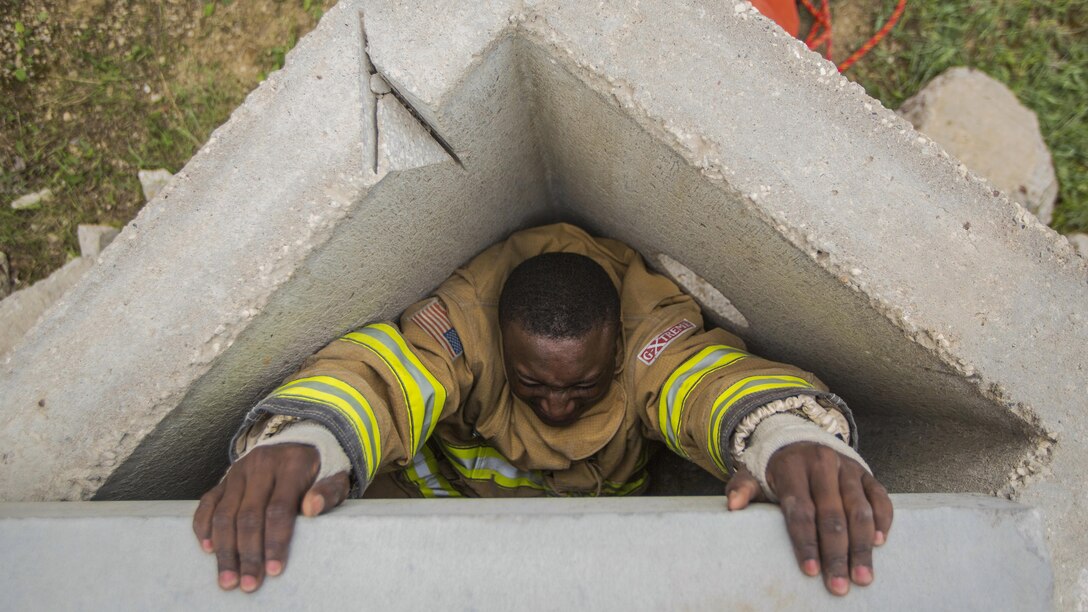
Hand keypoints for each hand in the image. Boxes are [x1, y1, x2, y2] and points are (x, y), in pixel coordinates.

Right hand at [192, 443, 349, 592]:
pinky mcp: (225, 478)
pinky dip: (204, 526)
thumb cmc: (320, 469)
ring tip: (227, 578)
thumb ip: (328, 492)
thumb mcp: (335, 477)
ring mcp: (239, 471)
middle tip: (249, 583)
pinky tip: (208, 549)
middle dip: (248, 553)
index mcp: (291, 464)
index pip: (279, 508)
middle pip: (249, 515)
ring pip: (225, 513)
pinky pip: (208, 503)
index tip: (274, 570)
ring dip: (225, 550)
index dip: (275, 541)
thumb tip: (313, 508)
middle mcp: (261, 465)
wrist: (301, 443)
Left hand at [724, 442, 892, 595]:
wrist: (800, 440)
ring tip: (862, 577)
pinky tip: (879, 544)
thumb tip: (733, 506)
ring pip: (859, 510)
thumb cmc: (774, 469)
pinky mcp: (866, 472)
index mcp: (792, 467)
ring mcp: (847, 468)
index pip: (801, 510)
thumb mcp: (752, 474)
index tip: (810, 571)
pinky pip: (880, 497)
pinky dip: (883, 521)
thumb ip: (741, 488)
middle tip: (839, 585)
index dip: (806, 542)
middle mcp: (822, 464)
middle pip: (832, 515)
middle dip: (836, 554)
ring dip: (862, 546)